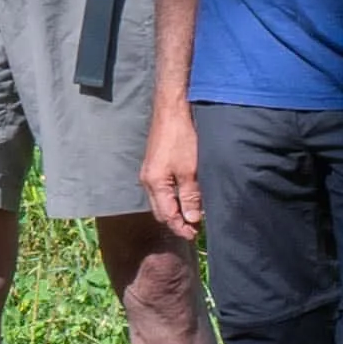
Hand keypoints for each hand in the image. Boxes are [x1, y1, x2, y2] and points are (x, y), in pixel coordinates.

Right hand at [141, 98, 202, 240]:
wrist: (172, 109)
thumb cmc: (182, 137)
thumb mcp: (191, 170)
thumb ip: (190, 197)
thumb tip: (191, 219)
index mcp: (155, 184)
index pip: (167, 216)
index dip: (181, 228)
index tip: (195, 234)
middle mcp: (147, 180)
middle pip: (160, 211)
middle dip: (176, 221)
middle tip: (195, 228)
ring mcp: (149, 172)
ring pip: (161, 200)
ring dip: (175, 209)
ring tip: (193, 214)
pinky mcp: (155, 164)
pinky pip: (162, 189)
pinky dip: (173, 197)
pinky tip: (186, 195)